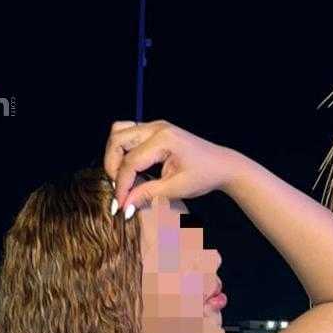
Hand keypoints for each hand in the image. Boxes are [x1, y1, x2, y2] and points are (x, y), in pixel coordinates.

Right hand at [104, 120, 236, 214]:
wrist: (220, 164)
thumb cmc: (203, 176)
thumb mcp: (176, 189)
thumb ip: (148, 195)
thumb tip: (125, 206)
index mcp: (163, 139)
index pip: (130, 162)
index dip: (121, 186)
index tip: (119, 207)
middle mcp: (156, 127)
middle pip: (117, 141)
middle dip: (112, 167)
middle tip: (120, 190)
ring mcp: (154, 125)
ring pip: (118, 132)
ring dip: (114, 156)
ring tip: (122, 178)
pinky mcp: (154, 129)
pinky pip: (127, 132)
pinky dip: (122, 149)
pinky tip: (129, 168)